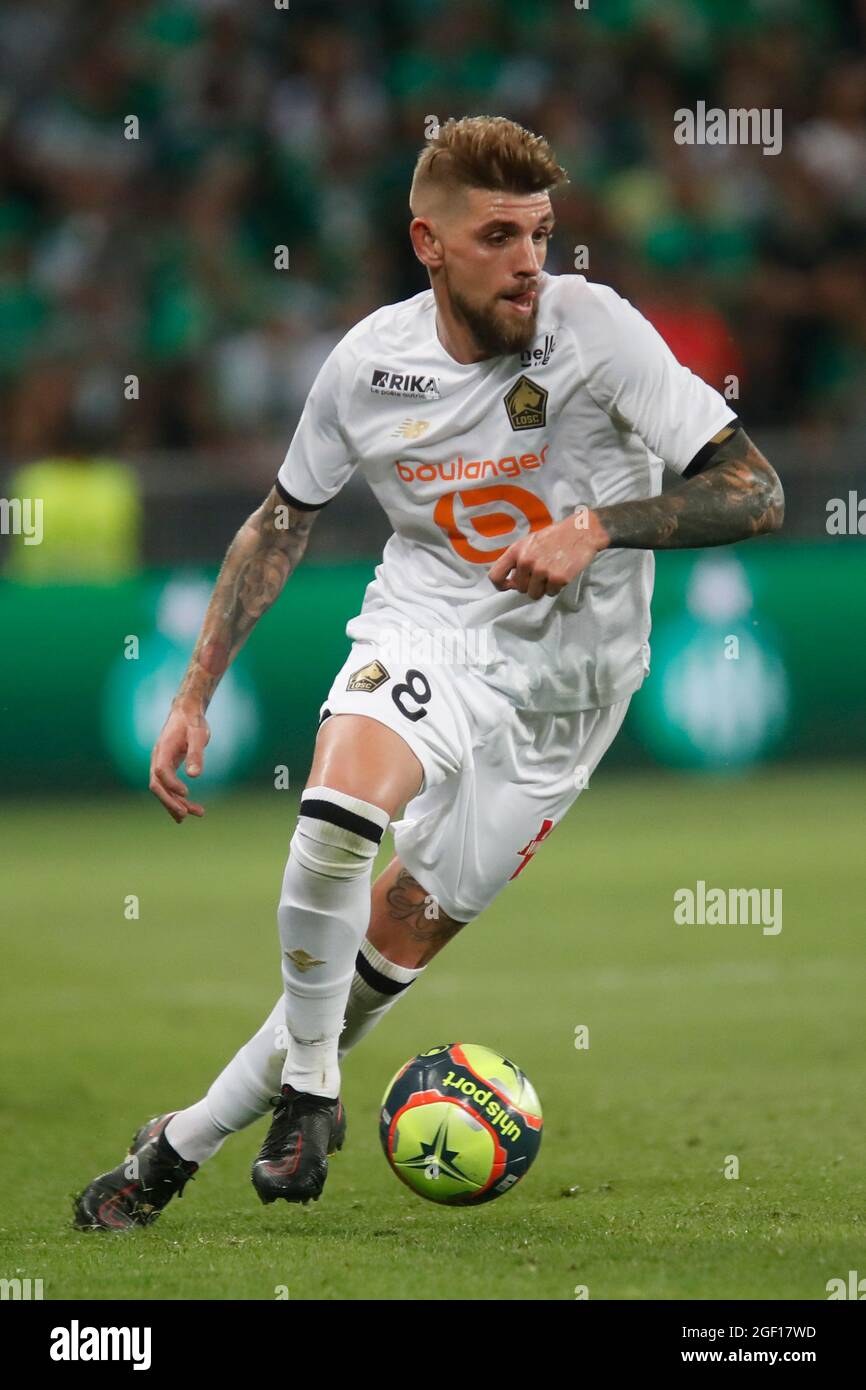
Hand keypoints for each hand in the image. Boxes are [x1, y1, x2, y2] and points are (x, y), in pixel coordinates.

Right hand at [149, 700, 209, 822]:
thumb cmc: (193, 722)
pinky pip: (168, 787)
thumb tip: (194, 776)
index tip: (187, 792)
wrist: (187, 712)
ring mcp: (161, 764)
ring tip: (198, 813)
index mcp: (163, 749)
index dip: (171, 784)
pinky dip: (177, 799)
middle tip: (185, 814)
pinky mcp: (168, 768)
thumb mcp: (198, 735)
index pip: (161, 771)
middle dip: (170, 801)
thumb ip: (196, 754)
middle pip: (157, 785)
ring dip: (177, 803)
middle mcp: (158, 758)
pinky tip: (189, 810)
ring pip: (164, 789)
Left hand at [488, 508, 608, 599]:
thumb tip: (510, 581)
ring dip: (543, 588)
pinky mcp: (557, 578)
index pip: (496, 576)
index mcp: (516, 551)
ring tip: (552, 573)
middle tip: (542, 573)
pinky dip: (556, 587)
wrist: (582, 531)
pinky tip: (561, 573)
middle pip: (520, 588)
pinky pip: (551, 593)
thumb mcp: (530, 542)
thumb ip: (518, 559)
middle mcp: (526, 561)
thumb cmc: (555, 537)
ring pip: (534, 594)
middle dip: (530, 584)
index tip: (509, 586)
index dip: (501, 585)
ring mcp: (541, 571)